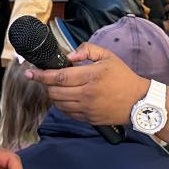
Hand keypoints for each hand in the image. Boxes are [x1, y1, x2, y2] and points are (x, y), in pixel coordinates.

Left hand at [26, 43, 148, 125]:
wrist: (138, 101)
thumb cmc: (123, 77)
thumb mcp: (108, 56)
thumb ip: (87, 50)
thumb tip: (69, 56)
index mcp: (91, 76)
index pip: (59, 76)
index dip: (41, 75)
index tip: (30, 73)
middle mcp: (87, 93)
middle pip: (55, 91)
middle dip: (45, 85)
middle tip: (43, 78)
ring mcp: (87, 108)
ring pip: (59, 103)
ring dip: (53, 95)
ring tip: (55, 87)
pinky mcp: (89, 118)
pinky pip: (68, 113)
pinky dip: (62, 105)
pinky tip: (65, 97)